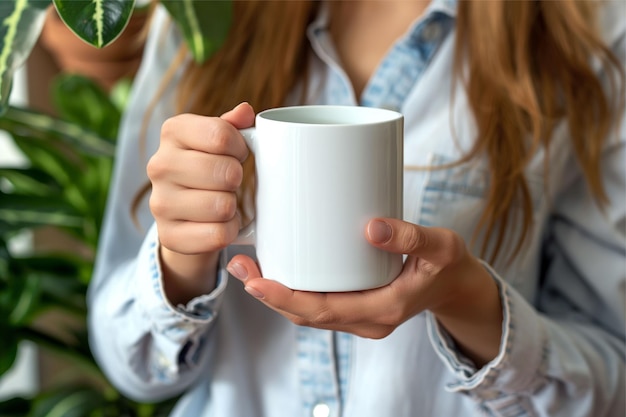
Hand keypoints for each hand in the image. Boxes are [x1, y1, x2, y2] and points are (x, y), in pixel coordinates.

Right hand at [147, 102, 253, 303]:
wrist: (184, 215)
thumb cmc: (208, 168)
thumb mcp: (219, 142)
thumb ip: (233, 125)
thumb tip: (245, 111)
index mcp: (173, 131)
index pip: (221, 134)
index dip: (241, 148)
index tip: (237, 154)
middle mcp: (159, 165)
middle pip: (226, 172)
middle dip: (237, 179)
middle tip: (229, 182)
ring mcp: (160, 202)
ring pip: (223, 206)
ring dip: (232, 208)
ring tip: (223, 203)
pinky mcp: (168, 235)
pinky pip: (218, 235)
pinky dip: (228, 231)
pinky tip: (218, 224)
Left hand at [227, 218, 501, 363]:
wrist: (457, 284)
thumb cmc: (448, 264)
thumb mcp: (441, 246)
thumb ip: (410, 236)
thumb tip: (371, 226)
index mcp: (384, 310)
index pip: (323, 312)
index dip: (285, 300)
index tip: (255, 281)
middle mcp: (366, 320)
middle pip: (306, 316)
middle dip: (269, 294)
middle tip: (238, 266)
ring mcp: (360, 315)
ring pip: (309, 312)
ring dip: (277, 292)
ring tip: (247, 266)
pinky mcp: (356, 304)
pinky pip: (319, 303)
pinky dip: (295, 290)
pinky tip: (279, 267)